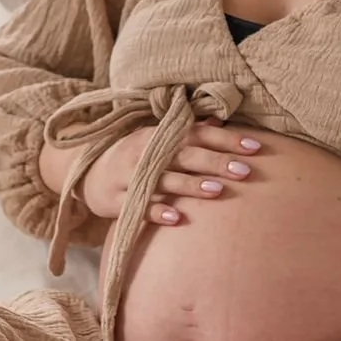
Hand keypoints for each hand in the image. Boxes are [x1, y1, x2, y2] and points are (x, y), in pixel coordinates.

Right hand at [79, 124, 264, 225]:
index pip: (197, 133)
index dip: (226, 139)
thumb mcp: (156, 140)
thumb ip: (187, 132)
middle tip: (245, 170)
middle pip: (185, 155)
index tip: (255, 147)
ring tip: (218, 191)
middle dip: (215, 162)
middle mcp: (144, 151)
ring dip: (191, 185)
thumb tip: (221, 121)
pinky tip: (177, 219)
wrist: (85, 174)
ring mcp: (129, 176)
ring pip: (165, 181)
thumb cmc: (132, 156)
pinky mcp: (117, 201)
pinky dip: (157, 212)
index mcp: (158, 134)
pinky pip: (139, 208)